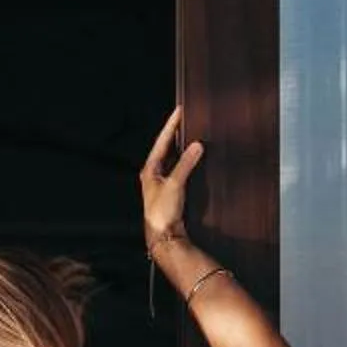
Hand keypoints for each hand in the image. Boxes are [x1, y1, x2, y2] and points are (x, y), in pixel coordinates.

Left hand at [141, 104, 203, 245]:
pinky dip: (185, 161)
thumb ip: (186, 164)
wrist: (162, 236)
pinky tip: (193, 158)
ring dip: (180, 146)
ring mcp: (162, 182)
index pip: (162, 141)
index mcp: (150, 169)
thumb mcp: (174, 185)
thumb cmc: (161, 213)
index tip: (179, 110)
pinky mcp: (171, 191)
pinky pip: (178, 169)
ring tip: (188, 131)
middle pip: (165, 147)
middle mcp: (154, 174)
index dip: (171, 125)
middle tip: (183, 117)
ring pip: (172, 158)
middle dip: (175, 132)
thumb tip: (197, 145)